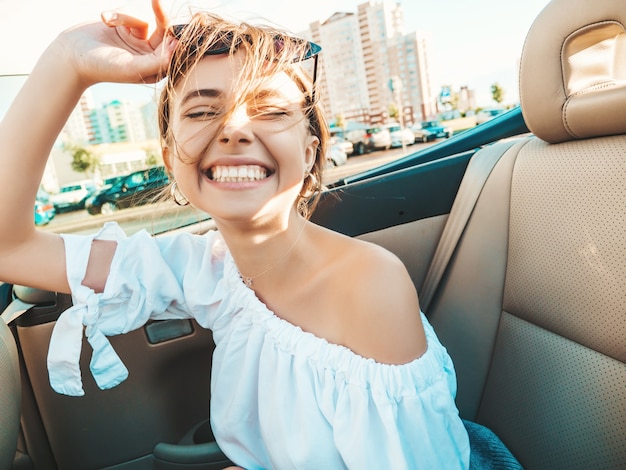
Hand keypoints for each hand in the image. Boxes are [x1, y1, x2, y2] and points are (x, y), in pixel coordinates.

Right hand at [54, 0, 174, 86]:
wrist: (72, 54)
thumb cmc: (102, 66)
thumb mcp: (132, 68)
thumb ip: (157, 61)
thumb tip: (176, 48)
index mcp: (156, 69)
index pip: (172, 50)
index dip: (172, 38)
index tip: (171, 31)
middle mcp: (150, 55)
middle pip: (163, 30)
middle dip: (158, 16)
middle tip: (157, 0)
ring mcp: (138, 40)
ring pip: (143, 19)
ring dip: (124, 16)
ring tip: (106, 22)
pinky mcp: (126, 27)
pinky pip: (130, 12)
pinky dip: (116, 14)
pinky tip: (103, 20)